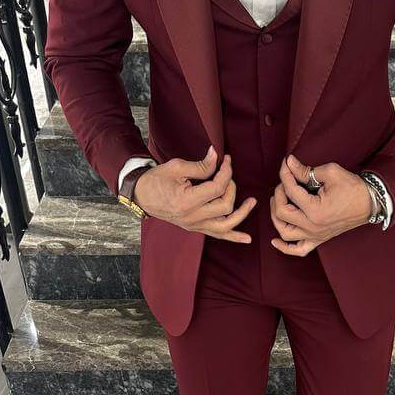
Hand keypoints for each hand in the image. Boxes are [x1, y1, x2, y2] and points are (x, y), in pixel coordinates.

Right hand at [134, 146, 255, 242]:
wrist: (142, 195)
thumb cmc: (157, 179)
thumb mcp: (177, 167)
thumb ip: (201, 165)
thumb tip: (217, 156)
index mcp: (186, 201)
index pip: (216, 188)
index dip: (226, 172)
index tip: (227, 160)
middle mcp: (192, 218)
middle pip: (225, 205)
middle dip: (231, 187)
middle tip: (227, 174)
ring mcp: (194, 225)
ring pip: (226, 225)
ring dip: (242, 214)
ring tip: (252, 202)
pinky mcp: (196, 228)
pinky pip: (218, 235)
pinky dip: (233, 237)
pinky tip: (247, 238)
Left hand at [269, 154, 372, 255]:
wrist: (370, 203)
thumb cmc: (353, 188)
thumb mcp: (330, 173)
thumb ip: (306, 170)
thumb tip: (289, 164)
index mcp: (316, 210)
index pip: (290, 191)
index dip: (285, 175)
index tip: (286, 164)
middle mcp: (313, 226)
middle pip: (282, 213)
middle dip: (279, 194)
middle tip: (285, 183)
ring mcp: (315, 235)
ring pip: (285, 232)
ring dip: (276, 217)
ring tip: (279, 202)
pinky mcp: (319, 240)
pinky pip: (298, 250)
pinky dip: (285, 247)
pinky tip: (275, 240)